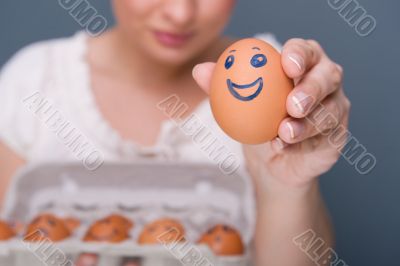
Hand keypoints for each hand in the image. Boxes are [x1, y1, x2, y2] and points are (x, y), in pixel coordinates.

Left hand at [193, 38, 350, 191]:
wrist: (272, 161)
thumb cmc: (257, 122)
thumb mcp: (237, 105)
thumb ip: (221, 87)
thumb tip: (200, 71)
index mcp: (302, 65)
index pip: (306, 51)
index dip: (300, 54)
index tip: (287, 65)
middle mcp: (325, 81)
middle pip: (329, 76)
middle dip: (312, 88)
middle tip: (292, 104)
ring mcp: (336, 108)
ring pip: (330, 110)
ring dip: (306, 123)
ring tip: (283, 133)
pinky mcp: (338, 134)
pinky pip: (326, 136)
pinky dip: (303, 142)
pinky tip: (283, 146)